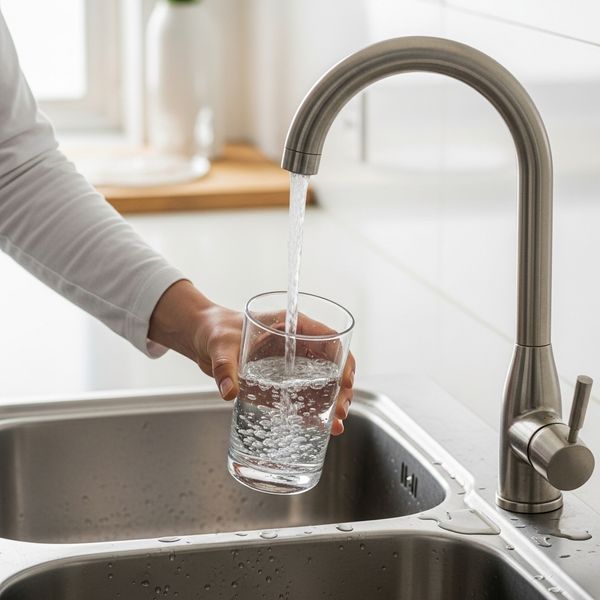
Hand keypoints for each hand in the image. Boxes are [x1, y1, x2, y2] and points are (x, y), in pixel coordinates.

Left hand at [148, 280, 354, 434]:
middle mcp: (294, 345)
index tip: (347, 379)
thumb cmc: (215, 330)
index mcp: (288, 325)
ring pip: (321, 382)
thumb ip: (224, 366)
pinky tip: (322, 426)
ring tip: (337, 423)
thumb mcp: (220, 345)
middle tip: (341, 410)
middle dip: (341, 388)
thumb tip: (229, 391)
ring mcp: (288, 364)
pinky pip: (301, 395)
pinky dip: (313, 410)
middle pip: (330, 364)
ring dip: (332, 402)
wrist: (202, 339)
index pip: (327, 337)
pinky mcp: (279, 380)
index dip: (342, 358)